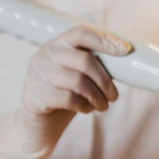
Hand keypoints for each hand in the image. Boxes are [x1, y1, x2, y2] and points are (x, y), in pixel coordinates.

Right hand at [0, 25, 130, 158]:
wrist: (37, 124)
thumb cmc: (64, 96)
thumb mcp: (76, 75)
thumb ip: (92, 65)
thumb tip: (124, 57)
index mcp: (55, 45)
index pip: (80, 33)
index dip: (104, 40)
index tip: (125, 50)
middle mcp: (43, 56)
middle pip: (83, 60)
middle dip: (104, 80)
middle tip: (113, 96)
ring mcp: (36, 76)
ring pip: (78, 81)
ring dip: (97, 97)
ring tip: (102, 106)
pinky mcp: (34, 97)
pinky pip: (68, 99)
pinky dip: (84, 106)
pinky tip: (86, 109)